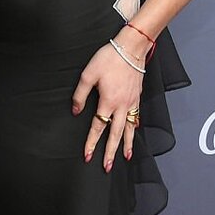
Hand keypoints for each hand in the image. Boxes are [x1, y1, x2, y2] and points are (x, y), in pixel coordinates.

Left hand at [71, 36, 147, 171]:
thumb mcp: (89, 74)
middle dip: (111, 152)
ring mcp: (132, 102)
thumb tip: (76, 111)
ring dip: (127, 144)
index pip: (98, 127)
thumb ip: (80, 95)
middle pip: (116, 134)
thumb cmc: (109, 58)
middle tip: (107, 167)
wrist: (131, 48)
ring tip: (126, 157)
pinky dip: (135, 128)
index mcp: (108, 102)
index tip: (87, 155)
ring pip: (129, 129)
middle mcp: (122, 106)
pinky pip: (136, 118)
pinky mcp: (137, 97)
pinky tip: (134, 133)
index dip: (91, 143)